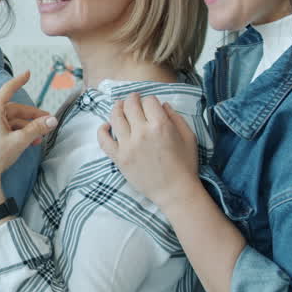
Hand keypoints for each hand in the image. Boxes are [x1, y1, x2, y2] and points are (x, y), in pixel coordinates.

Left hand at [0, 71, 56, 208]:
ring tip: (40, 138)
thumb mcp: (20, 140)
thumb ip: (37, 128)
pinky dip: (17, 132)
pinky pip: (4, 128)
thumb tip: (53, 121)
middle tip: (48, 121)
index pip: (8, 90)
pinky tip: (29, 141)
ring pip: (11, 121)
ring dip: (26, 128)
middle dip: (32, 117)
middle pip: (14, 110)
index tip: (28, 73)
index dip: (19, 81)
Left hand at [97, 92, 200, 209]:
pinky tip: (106, 126)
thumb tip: (162, 104)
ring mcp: (128, 145)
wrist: (175, 191)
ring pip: (115, 118)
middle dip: (132, 99)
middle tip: (133, 99)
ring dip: (117, 108)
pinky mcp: (119, 158)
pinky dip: (102, 130)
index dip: (150, 100)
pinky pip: (104, 140)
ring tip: (119, 106)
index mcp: (161, 125)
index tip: (150, 103)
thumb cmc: (185, 165)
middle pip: (130, 106)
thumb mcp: (188, 137)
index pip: (149, 101)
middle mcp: (142, 132)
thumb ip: (175, 117)